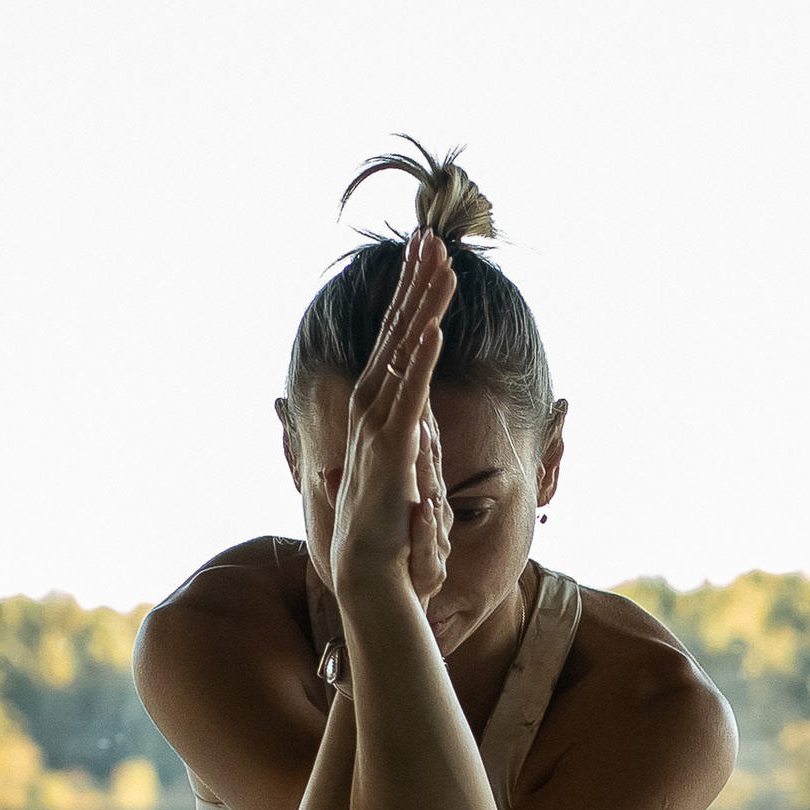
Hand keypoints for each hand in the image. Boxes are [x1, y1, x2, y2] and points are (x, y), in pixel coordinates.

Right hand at [331, 232, 454, 616]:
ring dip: (422, 306)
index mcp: (378, 409)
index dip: (408, 297)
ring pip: (404, 352)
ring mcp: (381, 426)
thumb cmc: (383, 527)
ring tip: (439, 264)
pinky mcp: (394, 449)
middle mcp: (374, 408)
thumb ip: (399, 442)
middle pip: (397, 332)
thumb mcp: (397, 469)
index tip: (421, 258)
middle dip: (414, 284)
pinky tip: (432, 328)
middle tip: (430, 238)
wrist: (369, 572)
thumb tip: (391, 431)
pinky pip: (410, 395)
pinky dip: (420, 361)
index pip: (395, 341)